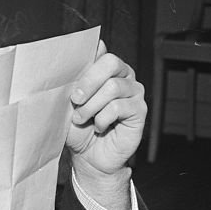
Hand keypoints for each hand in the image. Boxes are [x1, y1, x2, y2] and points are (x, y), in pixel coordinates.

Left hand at [66, 41, 146, 177]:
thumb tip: (85, 54)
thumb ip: (76, 80)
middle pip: (111, 63)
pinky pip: (119, 107)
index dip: (86, 66)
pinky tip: (99, 127)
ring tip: (82, 119)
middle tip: (75, 100)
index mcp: (106, 70)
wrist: (88, 157)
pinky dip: (102, 119)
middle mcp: (123, 76)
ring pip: (113, 87)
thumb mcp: (70, 103)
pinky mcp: (139, 110)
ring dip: (92, 106)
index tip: (72, 84)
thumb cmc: (79, 129)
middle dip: (89, 82)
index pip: (102, 52)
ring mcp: (134, 92)